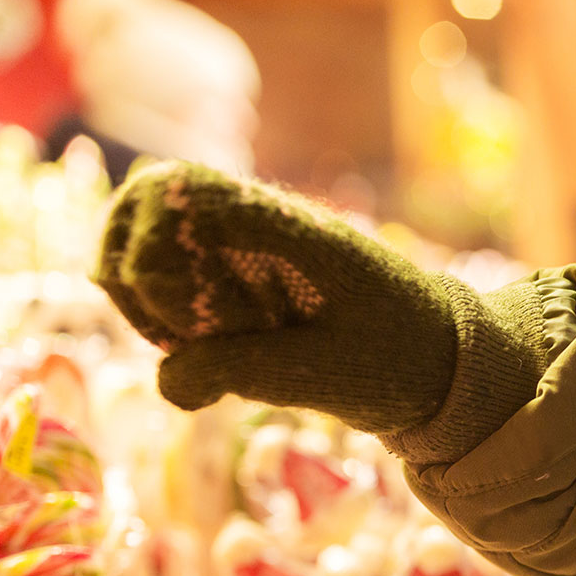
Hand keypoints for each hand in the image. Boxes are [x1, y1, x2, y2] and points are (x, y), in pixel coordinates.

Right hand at [94, 160, 461, 434]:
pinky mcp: (241, 268)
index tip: (187, 330)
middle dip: (133, 271)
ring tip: (191, 345)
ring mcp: (245, 239)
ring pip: (145, 230)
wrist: (442, 360)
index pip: (173, 196)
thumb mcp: (323, 373)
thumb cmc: (396, 361)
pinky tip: (199, 347)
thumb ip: (240, 369)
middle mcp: (256, 218)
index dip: (151, 260)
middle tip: (177, 339)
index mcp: (281, 226)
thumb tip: (167, 380)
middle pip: (144, 202)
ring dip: (143, 289)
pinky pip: (170, 261)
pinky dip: (163, 303)